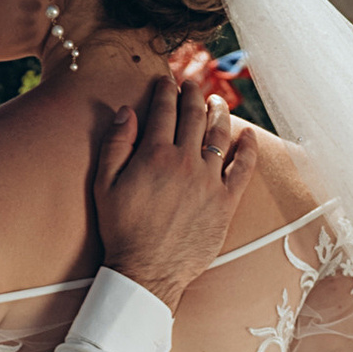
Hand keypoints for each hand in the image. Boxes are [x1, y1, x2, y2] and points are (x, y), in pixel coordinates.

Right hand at [90, 74, 255, 307]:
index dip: (166, 91)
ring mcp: (209, 181)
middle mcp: (185, 161)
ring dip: (219, 113)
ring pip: (220, 135)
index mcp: (154, 154)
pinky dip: (248, 148)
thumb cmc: (120, 229)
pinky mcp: (226, 201)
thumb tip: (126, 111)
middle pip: (194, 117)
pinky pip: (243, 167)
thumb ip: (115, 144)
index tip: (167, 81)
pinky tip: (248, 134)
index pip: (164, 111)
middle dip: (193, 94)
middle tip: (192, 84)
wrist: (147, 270)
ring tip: (217, 101)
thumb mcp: (104, 184)